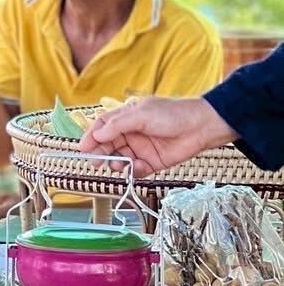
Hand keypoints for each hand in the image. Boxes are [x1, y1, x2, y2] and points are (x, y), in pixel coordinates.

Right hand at [79, 97, 237, 177]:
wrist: (202, 127)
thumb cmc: (172, 114)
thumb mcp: (141, 115)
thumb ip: (117, 126)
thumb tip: (97, 135)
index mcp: (126, 118)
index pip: (102, 127)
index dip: (91, 137)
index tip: (83, 148)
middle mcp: (131, 133)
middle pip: (107, 144)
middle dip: (100, 153)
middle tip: (96, 162)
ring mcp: (141, 148)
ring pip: (119, 158)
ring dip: (116, 163)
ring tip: (119, 164)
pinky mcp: (152, 162)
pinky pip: (135, 169)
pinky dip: (133, 171)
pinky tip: (137, 167)